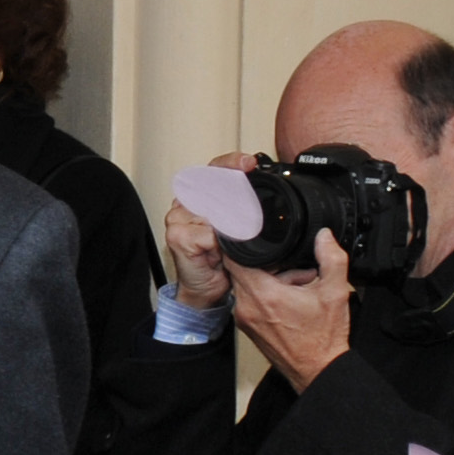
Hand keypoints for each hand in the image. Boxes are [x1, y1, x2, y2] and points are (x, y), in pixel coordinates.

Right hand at [159, 147, 250, 310]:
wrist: (206, 291)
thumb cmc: (222, 262)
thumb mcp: (240, 231)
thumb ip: (247, 212)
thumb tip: (275, 199)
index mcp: (199, 195)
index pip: (215, 169)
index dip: (233, 163)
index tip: (250, 163)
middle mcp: (186, 203)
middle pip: (214, 184)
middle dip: (238, 195)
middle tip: (253, 212)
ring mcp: (178, 218)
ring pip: (214, 210)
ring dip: (233, 225)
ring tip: (233, 241)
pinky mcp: (178, 236)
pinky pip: (209, 233)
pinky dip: (221, 243)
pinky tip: (221, 252)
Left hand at [224, 228, 353, 389]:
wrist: (318, 370)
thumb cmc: (323, 339)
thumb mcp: (335, 292)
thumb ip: (331, 259)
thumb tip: (324, 237)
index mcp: (263, 294)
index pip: (234, 258)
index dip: (241, 243)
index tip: (252, 237)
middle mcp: (247, 307)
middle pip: (243, 270)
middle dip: (267, 264)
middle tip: (293, 269)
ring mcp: (245, 319)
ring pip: (248, 285)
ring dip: (269, 280)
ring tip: (298, 287)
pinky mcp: (248, 328)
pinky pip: (251, 301)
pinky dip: (267, 295)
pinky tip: (291, 301)